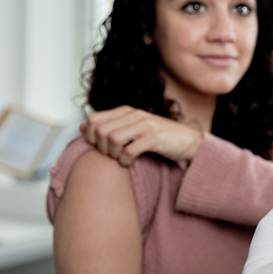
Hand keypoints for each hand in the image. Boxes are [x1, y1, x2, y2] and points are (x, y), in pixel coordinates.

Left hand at [80, 106, 203, 165]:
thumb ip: (111, 125)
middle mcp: (135, 115)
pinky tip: (129, 162)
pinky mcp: (155, 138)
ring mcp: (146, 125)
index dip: (90, 136)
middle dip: (100, 146)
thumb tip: (82, 126)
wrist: (190, 141)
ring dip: (112, 153)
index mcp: (127, 111)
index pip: (94, 119)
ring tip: (120, 158)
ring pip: (113, 138)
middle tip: (109, 155)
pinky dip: (125, 159)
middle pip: (101, 130)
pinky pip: (130, 150)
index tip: (98, 146)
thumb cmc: (160, 137)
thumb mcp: (134, 128)